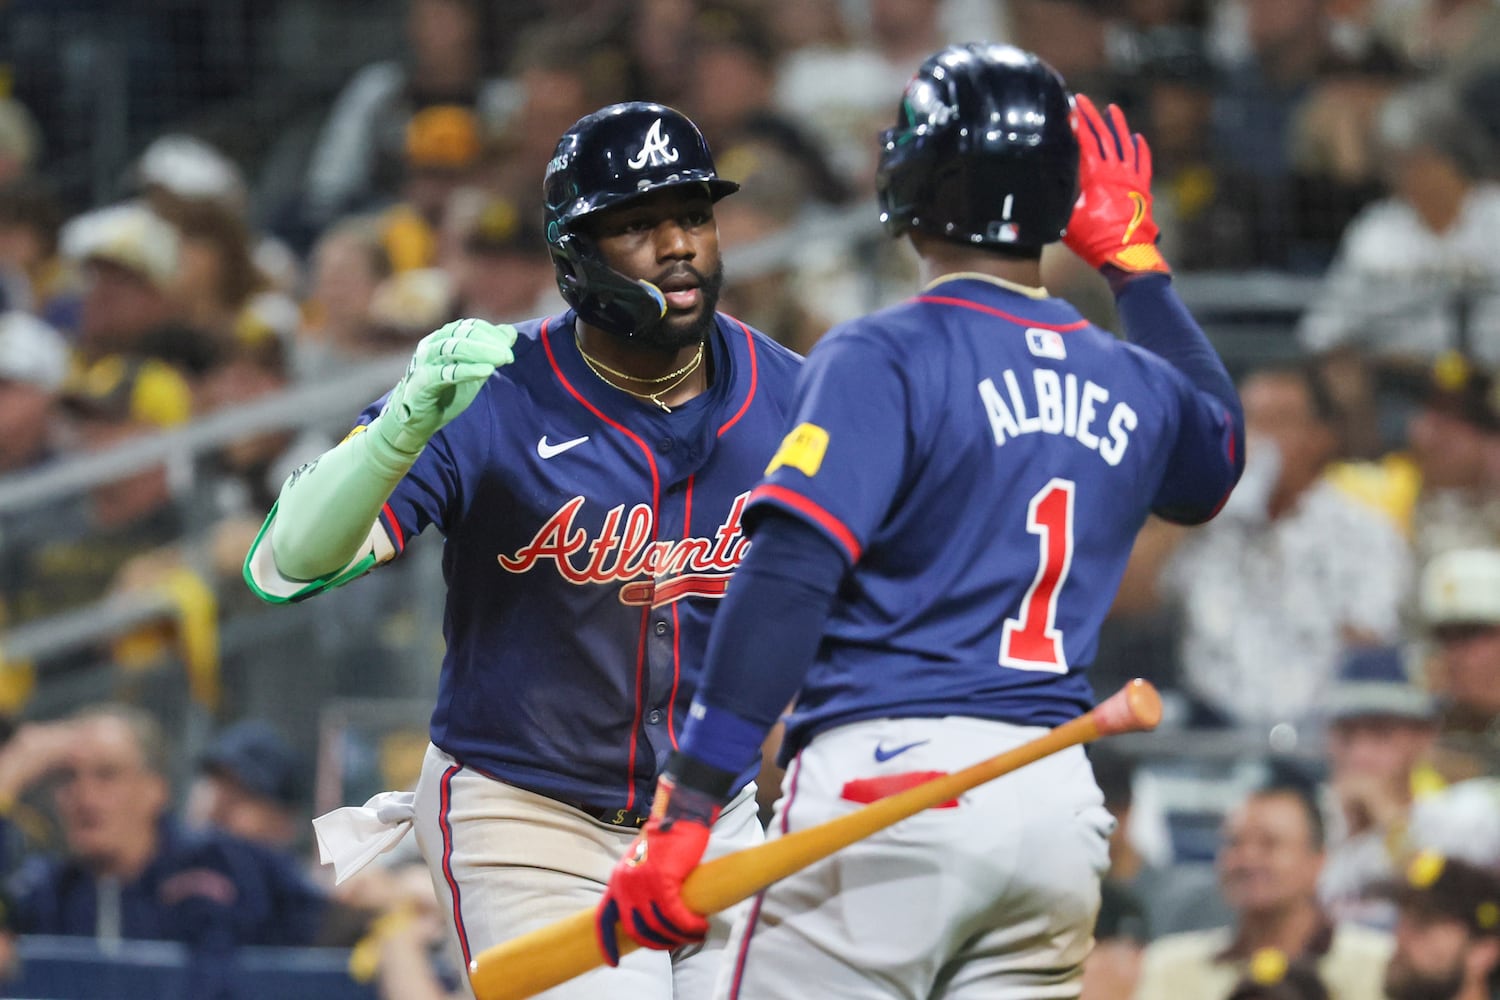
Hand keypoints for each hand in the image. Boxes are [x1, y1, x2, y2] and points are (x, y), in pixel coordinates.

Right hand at [374, 319, 516, 455]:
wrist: (416, 419)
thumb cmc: (444, 391)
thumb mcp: (471, 370)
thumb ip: (488, 352)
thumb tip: (510, 332)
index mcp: (442, 339)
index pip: (469, 326)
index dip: (491, 332)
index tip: (509, 342)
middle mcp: (432, 345)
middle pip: (463, 334)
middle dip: (490, 342)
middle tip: (509, 355)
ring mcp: (425, 362)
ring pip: (454, 349)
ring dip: (482, 352)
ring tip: (503, 359)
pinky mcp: (423, 382)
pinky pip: (446, 372)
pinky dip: (468, 370)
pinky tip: (487, 371)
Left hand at [594, 778, 717, 965]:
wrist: (680, 812)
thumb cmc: (668, 835)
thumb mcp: (644, 862)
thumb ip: (643, 885)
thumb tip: (657, 912)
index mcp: (617, 880)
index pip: (603, 918)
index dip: (607, 943)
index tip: (614, 962)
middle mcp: (625, 885)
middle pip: (636, 930)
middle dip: (656, 943)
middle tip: (675, 944)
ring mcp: (642, 884)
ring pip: (658, 926)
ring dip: (679, 937)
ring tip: (695, 935)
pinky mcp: (664, 882)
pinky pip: (675, 916)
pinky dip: (689, 927)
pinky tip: (700, 928)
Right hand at [1064, 94, 1169, 276]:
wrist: (1125, 255)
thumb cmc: (1094, 240)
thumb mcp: (1067, 220)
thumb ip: (1059, 200)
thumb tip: (1042, 189)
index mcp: (1096, 176)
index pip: (1086, 141)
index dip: (1078, 122)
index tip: (1071, 107)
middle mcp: (1116, 171)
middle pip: (1104, 136)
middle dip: (1093, 116)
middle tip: (1084, 101)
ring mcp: (1131, 178)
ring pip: (1125, 144)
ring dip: (1118, 125)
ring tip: (1113, 109)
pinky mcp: (1142, 188)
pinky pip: (1142, 162)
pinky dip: (1139, 149)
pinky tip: (1137, 138)